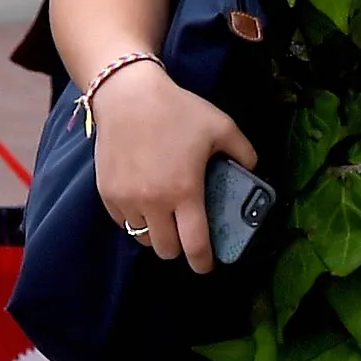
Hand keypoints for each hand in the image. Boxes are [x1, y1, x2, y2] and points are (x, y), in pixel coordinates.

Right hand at [89, 61, 255, 274]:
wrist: (127, 94)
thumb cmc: (177, 110)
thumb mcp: (222, 126)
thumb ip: (244, 152)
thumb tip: (253, 170)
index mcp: (185, 192)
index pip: (194, 245)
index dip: (203, 262)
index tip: (207, 266)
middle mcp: (154, 202)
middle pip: (166, 249)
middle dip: (179, 249)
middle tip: (186, 237)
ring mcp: (126, 199)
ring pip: (142, 238)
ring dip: (156, 236)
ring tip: (166, 222)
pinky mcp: (107, 192)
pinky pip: (122, 222)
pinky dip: (135, 222)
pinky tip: (145, 208)